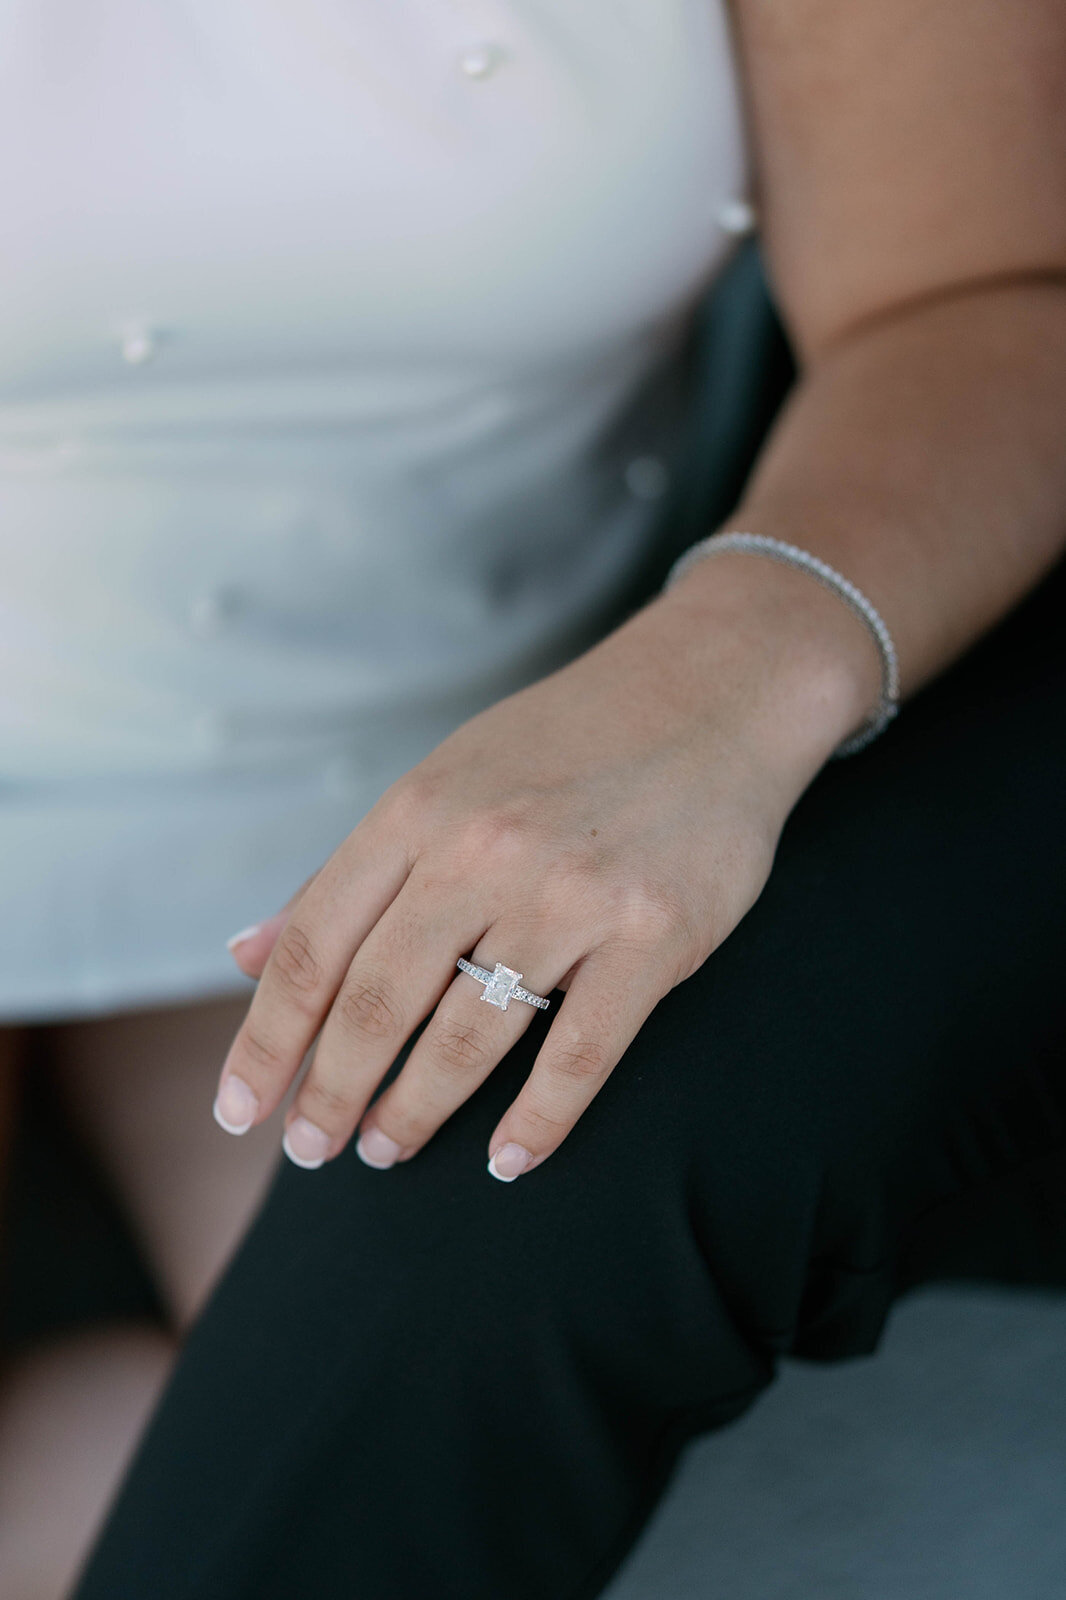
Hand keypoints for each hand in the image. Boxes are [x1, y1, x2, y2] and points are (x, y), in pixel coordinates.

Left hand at [212, 563, 865, 1179]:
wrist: (712, 692)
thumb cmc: (564, 744)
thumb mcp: (439, 782)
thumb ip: (346, 874)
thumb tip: (246, 955)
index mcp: (418, 811)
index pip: (315, 944)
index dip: (267, 1039)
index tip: (240, 1107)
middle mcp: (483, 851)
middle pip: (379, 1001)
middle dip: (331, 1092)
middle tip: (313, 1150)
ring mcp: (572, 894)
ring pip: (469, 1037)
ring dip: (414, 1111)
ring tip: (385, 1150)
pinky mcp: (654, 934)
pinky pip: (581, 1054)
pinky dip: (537, 1122)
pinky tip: (506, 1160)